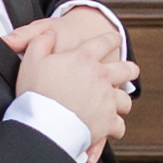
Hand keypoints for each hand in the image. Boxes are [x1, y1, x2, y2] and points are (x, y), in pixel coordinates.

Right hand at [16, 9, 135, 156]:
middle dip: (129, 69)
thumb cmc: (36, 93)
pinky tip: (110, 128)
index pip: (105, 42)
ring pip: (125, 99)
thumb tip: (49, 34)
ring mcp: (107, 100)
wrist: (45, 125)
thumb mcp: (32, 60)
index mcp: (84, 59)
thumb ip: (41, 42)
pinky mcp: (108, 122)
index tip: (115, 39)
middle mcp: (101, 77)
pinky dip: (115, 127)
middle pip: (126, 69)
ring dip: (122, 101)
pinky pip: (119, 125)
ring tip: (119, 103)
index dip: (112, 39)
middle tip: (130, 70)